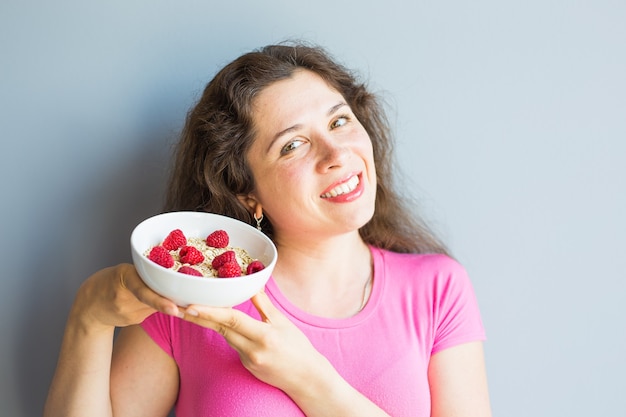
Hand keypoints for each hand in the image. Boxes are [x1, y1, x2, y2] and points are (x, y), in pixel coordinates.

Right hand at [72, 263, 180, 330]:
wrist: (89, 306)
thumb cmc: (111, 282)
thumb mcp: (125, 272)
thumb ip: (145, 275)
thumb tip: (175, 281)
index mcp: (124, 275)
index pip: (143, 291)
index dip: (160, 301)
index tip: (175, 310)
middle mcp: (123, 296)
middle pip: (155, 299)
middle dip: (172, 300)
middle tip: (190, 304)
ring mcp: (127, 312)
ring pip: (156, 307)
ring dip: (166, 302)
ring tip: (165, 297)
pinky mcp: (132, 320)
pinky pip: (152, 312)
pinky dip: (157, 307)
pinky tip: (150, 303)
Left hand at [180, 291, 327, 391]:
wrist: (306, 378)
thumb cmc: (298, 348)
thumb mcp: (283, 323)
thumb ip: (264, 305)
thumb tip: (253, 284)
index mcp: (264, 335)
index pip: (232, 320)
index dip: (210, 312)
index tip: (191, 306)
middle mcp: (253, 350)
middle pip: (221, 329)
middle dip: (199, 317)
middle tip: (179, 306)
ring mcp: (248, 360)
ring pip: (225, 336)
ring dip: (210, 323)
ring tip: (191, 310)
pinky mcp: (247, 366)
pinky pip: (233, 345)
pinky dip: (227, 333)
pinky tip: (219, 324)